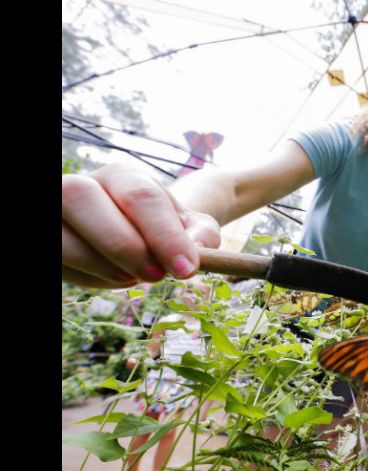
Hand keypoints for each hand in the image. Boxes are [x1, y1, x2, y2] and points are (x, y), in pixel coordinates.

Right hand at [62, 162, 220, 287]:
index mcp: (122, 177)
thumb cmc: (162, 229)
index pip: (141, 196)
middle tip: (156, 276)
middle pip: (84, 198)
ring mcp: (56, 211)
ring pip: (60, 233)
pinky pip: (56, 259)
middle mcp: (81, 185)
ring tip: (131, 277)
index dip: (164, 235)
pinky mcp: (48, 238)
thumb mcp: (190, 228)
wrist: (134, 233)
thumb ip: (201, 235)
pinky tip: (108, 278)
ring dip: (99, 264)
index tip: (186, 269)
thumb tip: (197, 252)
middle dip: (123, 244)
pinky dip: (84, 276)